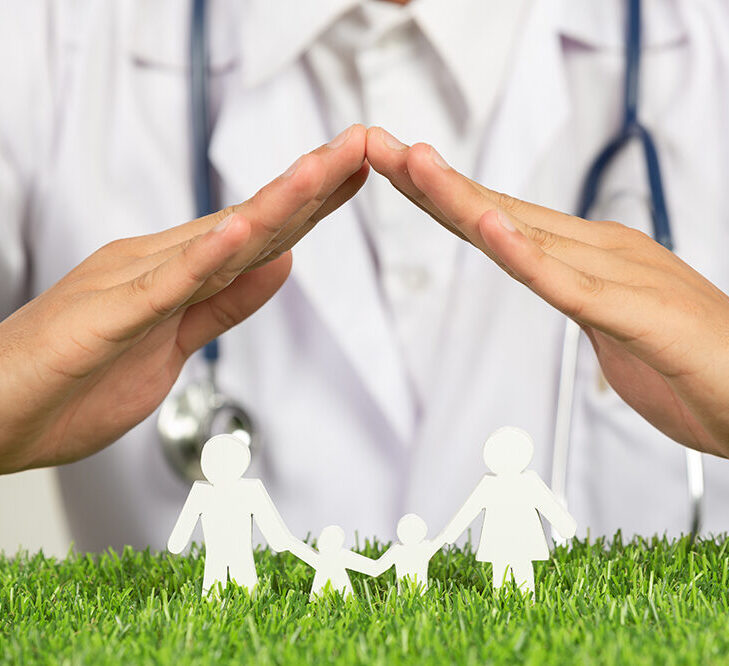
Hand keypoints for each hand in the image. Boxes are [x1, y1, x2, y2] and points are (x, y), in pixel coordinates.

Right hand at [0, 125, 367, 472]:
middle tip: (364, 145)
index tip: (358, 172)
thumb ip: (226, 303)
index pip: (258, 232)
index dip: (311, 202)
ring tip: (323, 167)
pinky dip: (204, 259)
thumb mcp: (174, 343)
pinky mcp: (105, 317)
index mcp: (174, 272)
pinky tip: (240, 232)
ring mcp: (130, 285)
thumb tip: (282, 261)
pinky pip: (162, 286)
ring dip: (274, 203)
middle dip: (312, 184)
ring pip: (216, 240)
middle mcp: (155, 264)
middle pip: (249, 221)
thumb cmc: (75, 381)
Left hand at [366, 126, 728, 468]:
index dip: (444, 195)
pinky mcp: (643, 315)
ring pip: (528, 235)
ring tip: (415, 164)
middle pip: (501, 212)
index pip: (501, 221)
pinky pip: (574, 286)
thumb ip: (578, 303)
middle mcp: (602, 253)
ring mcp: (622, 278)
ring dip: (466, 200)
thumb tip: (550, 288)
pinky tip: (491, 229)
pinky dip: (529, 259)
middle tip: (376, 145)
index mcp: (591, 258)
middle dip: (432, 182)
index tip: (394, 170)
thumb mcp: (614, 333)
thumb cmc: (696, 369)